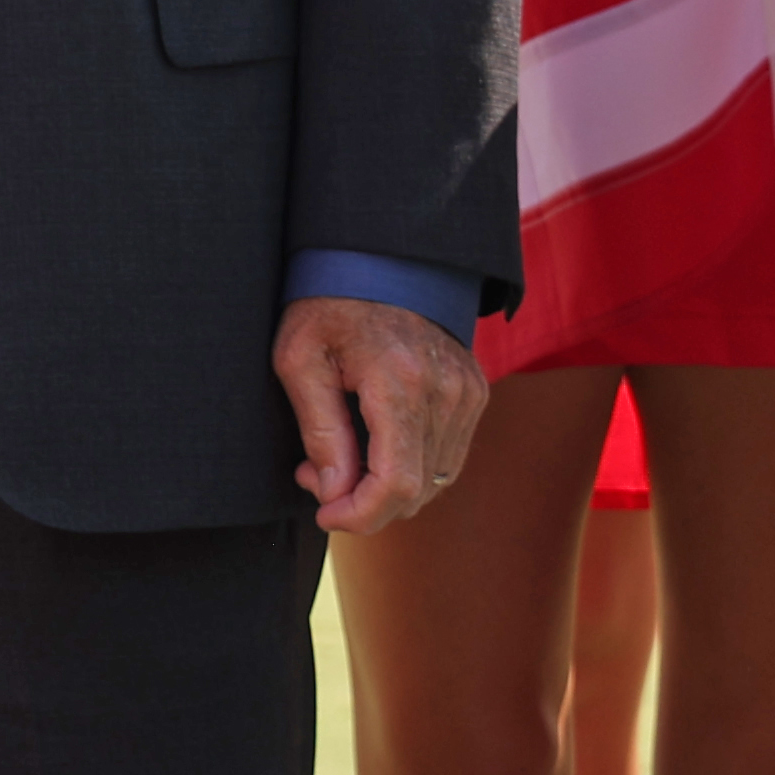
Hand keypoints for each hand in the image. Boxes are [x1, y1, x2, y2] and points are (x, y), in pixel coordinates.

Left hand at [277, 293, 487, 536]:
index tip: (324, 513)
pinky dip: (411, 466)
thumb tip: (335, 493)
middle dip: (365, 501)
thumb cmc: (328, 304)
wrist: (379, 258)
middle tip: (317, 474)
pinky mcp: (474, 392)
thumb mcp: (300, 358)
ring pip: (435, 478)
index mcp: (400, 382)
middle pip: (417, 489)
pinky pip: (447, 455)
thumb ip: (320, 430)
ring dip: (387, 487)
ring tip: (340, 456)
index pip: (396, 483)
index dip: (360, 515)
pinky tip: (373, 444)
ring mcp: (467, 392)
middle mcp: (446, 391)